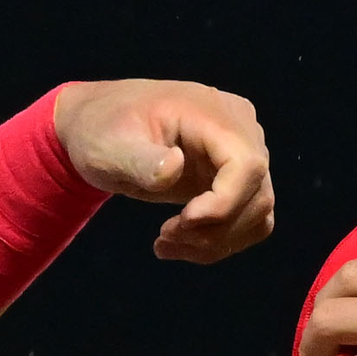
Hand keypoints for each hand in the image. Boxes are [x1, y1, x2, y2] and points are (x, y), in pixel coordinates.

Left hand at [52, 80, 274, 263]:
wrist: (98, 126)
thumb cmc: (101, 130)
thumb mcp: (107, 146)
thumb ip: (140, 160)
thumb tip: (175, 167)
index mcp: (212, 113)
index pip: (247, 165)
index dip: (224, 204)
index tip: (182, 222)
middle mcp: (239, 129)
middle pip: (257, 194)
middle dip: (213, 230)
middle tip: (164, 238)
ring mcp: (242, 152)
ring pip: (257, 213)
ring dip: (215, 241)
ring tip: (166, 242)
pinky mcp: (236, 177)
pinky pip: (249, 218)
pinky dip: (219, 239)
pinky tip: (180, 241)